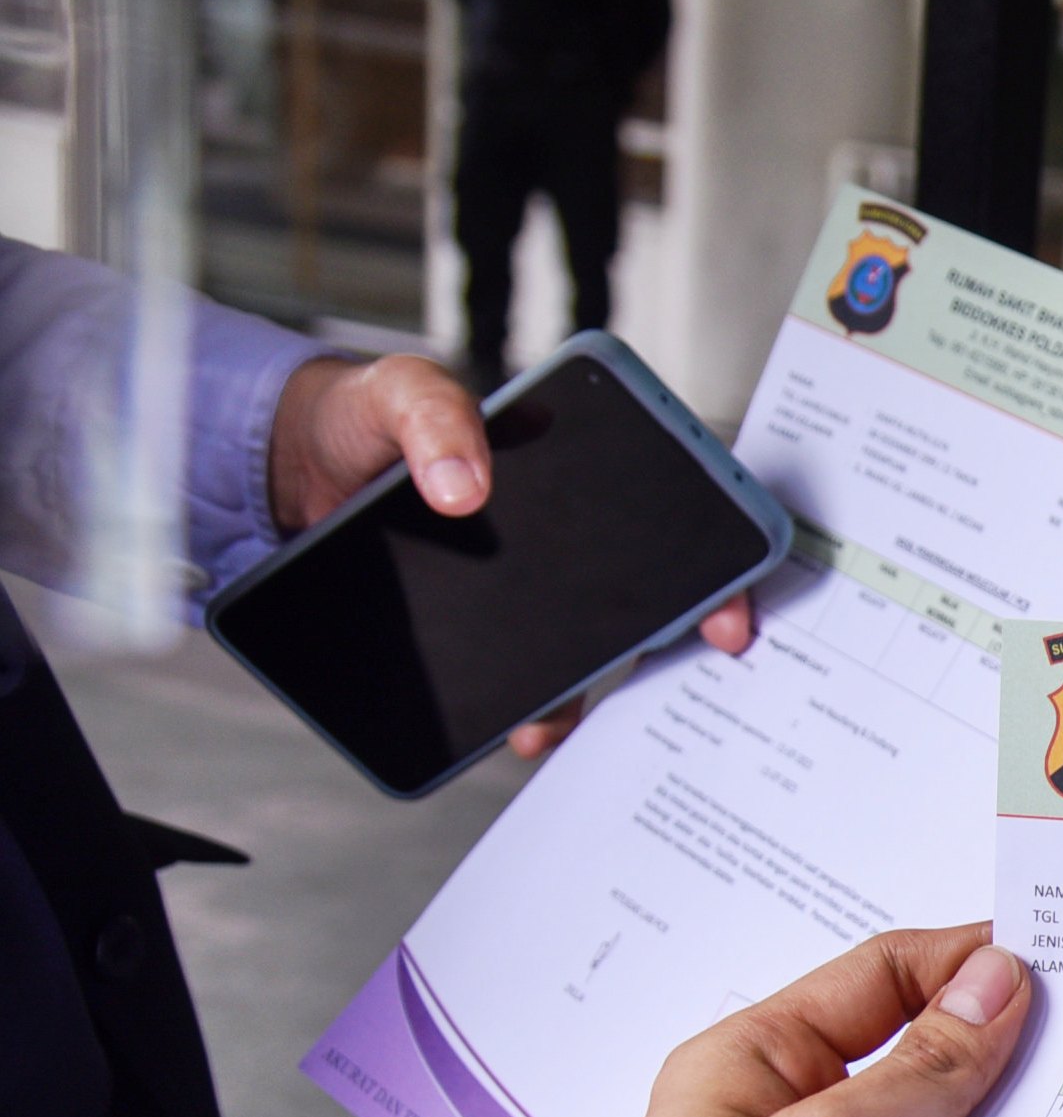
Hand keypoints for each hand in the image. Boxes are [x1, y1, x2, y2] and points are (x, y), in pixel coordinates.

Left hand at [263, 353, 757, 757]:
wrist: (285, 467)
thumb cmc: (360, 414)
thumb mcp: (396, 390)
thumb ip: (435, 419)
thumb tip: (465, 488)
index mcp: (571, 462)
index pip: (669, 510)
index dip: (715, 563)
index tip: (722, 611)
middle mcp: (563, 534)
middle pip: (641, 594)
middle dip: (666, 644)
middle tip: (670, 680)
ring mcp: (521, 587)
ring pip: (581, 648)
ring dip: (580, 692)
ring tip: (545, 723)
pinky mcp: (475, 627)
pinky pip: (512, 673)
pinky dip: (521, 706)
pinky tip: (509, 726)